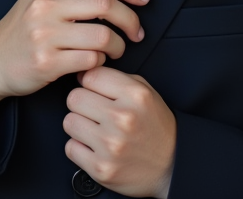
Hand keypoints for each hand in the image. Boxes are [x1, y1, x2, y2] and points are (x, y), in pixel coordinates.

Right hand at [0, 0, 148, 119]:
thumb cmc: (23, 32)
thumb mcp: (40, 1)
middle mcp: (44, 5)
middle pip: (105, 4)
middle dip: (130, 19)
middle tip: (137, 32)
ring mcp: (44, 34)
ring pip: (102, 35)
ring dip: (118, 46)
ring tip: (115, 51)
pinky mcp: (47, 62)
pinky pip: (91, 60)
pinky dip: (100, 63)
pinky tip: (94, 64)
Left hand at [64, 67, 175, 198]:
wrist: (172, 165)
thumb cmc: (155, 126)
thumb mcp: (145, 92)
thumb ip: (115, 79)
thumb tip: (82, 74)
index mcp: (135, 95)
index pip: (90, 76)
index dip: (89, 83)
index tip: (94, 91)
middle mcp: (123, 119)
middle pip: (74, 98)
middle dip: (82, 104)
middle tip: (94, 112)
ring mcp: (111, 145)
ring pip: (69, 122)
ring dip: (79, 125)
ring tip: (96, 130)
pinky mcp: (101, 168)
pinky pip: (70, 148)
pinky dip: (79, 148)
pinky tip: (95, 147)